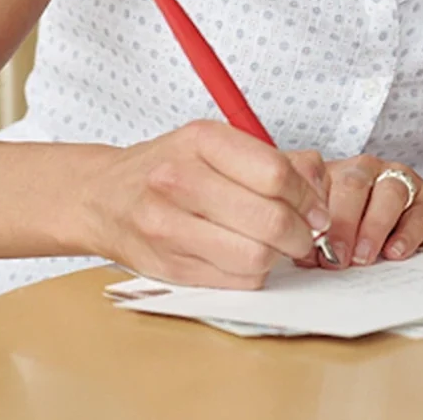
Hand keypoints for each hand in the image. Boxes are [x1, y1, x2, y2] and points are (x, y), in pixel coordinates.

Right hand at [82, 120, 331, 288]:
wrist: (102, 198)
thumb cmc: (167, 168)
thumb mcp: (215, 145)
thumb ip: (273, 160)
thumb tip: (320, 188)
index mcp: (200, 141)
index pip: (275, 174)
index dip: (308, 197)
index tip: (316, 208)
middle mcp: (179, 180)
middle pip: (270, 220)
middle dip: (301, 233)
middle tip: (305, 233)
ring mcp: (169, 226)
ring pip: (256, 257)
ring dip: (278, 256)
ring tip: (275, 245)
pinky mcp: (169, 267)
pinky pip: (236, 281)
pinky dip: (254, 274)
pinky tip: (246, 257)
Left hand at [298, 155, 422, 268]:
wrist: (411, 210)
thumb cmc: (360, 217)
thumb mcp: (332, 218)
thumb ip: (317, 233)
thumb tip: (304, 255)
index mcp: (334, 171)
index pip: (317, 182)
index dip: (309, 212)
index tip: (304, 241)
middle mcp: (365, 169)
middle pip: (352, 186)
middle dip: (342, 224)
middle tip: (335, 257)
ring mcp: (398, 179)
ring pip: (388, 193)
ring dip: (373, 228)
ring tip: (363, 257)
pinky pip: (418, 213)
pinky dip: (406, 235)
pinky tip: (394, 252)